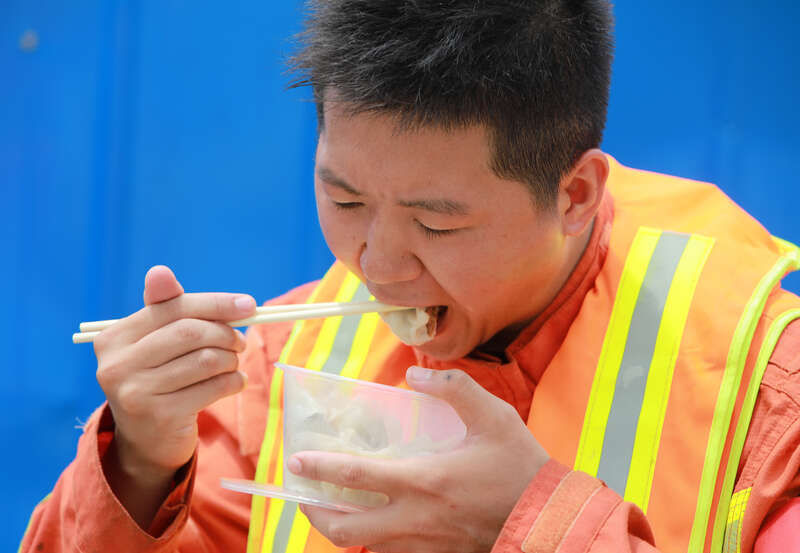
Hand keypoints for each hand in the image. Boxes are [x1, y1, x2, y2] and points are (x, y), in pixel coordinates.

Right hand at [94, 265, 255, 525]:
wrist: (147, 442)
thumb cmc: (159, 379)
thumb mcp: (158, 343)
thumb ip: (167, 308)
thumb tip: (160, 271)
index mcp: (114, 337)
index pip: (173, 307)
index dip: (216, 304)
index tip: (250, 305)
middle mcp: (116, 364)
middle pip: (191, 332)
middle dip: (226, 333)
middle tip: (240, 342)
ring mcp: (135, 392)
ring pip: (206, 360)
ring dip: (231, 359)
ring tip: (233, 364)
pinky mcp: (160, 415)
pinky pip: (213, 387)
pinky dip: (233, 381)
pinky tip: (234, 382)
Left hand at [288, 366, 549, 552]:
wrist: (547, 517)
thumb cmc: (519, 466)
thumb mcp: (493, 415)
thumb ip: (453, 387)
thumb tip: (415, 374)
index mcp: (424, 479)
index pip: (357, 476)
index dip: (321, 468)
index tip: (296, 460)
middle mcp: (415, 517)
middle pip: (344, 528)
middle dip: (314, 514)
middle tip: (303, 497)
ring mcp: (423, 543)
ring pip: (364, 546)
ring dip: (341, 529)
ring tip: (333, 509)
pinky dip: (374, 541)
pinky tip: (376, 524)